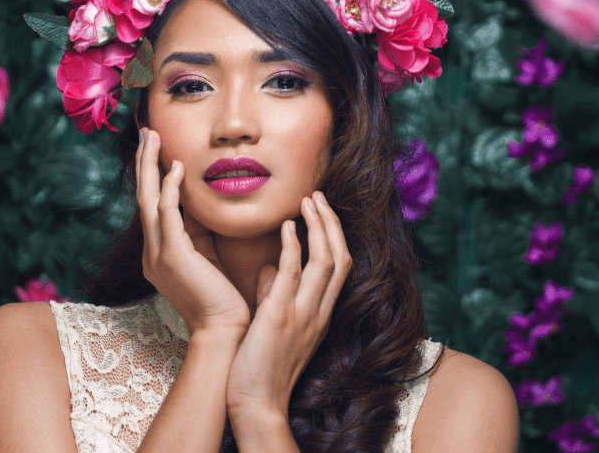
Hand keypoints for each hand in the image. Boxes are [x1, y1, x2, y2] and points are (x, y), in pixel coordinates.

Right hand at [136, 128, 250, 336]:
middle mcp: (152, 251)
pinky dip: (170, 189)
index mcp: (159, 253)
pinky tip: (175, 168)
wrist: (224, 331)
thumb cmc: (222, 298)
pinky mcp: (172, 255)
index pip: (153, 205)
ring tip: (153, 138)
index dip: (153, 175)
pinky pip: (166, 213)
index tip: (156, 148)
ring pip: (149, 199)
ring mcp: (157, 253)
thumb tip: (202, 203)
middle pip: (143, 196)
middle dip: (144, 163)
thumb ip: (200, 230)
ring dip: (150, 166)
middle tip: (146, 131)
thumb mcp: (208, 256)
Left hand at [226, 192, 351, 419]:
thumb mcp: (276, 325)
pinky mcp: (281, 316)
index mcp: (319, 314)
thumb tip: (270, 267)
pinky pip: (294, 273)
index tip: (321, 211)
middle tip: (318, 196)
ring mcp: (303, 314)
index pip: (340, 267)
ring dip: (319, 226)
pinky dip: (295, 246)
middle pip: (341, 258)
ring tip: (308, 201)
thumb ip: (276, 294)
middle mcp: (318, 312)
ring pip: (326, 260)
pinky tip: (288, 226)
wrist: (257, 403)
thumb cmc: (261, 366)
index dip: (335, 235)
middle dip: (332, 223)